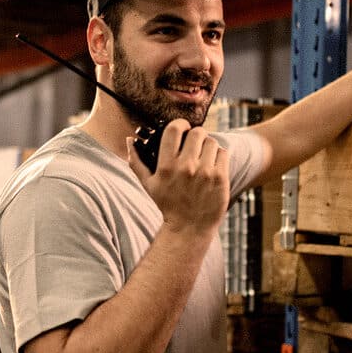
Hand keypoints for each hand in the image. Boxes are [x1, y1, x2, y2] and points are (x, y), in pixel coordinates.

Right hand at [129, 119, 229, 235]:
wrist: (189, 228)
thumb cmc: (168, 205)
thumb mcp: (148, 185)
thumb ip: (136, 161)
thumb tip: (129, 140)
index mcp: (166, 167)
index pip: (174, 130)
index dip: (181, 124)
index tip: (183, 128)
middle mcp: (186, 168)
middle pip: (197, 132)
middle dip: (196, 135)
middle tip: (195, 143)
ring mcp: (204, 173)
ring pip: (211, 142)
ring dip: (208, 146)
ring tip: (204, 156)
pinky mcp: (220, 179)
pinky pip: (223, 153)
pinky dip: (219, 156)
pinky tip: (212, 166)